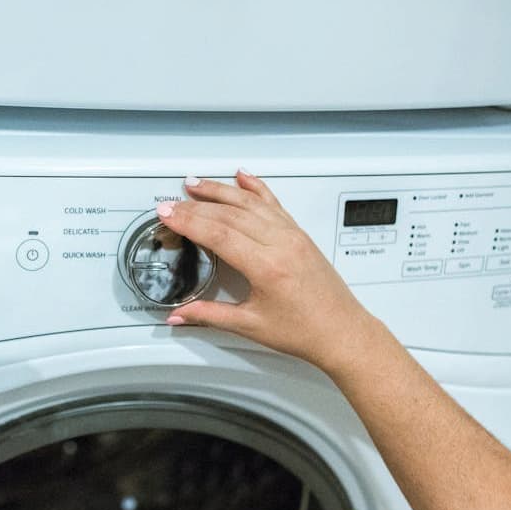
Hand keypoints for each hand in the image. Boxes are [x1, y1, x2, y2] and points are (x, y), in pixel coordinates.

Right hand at [158, 169, 383, 372]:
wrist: (342, 332)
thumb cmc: (306, 331)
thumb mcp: (251, 325)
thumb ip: (209, 315)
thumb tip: (180, 315)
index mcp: (268, 267)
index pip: (219, 234)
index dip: (189, 221)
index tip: (169, 214)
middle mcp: (282, 244)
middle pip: (231, 214)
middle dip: (196, 206)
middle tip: (172, 203)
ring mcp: (293, 235)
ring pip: (251, 203)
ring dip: (220, 190)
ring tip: (196, 184)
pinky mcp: (300, 234)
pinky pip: (274, 203)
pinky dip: (256, 187)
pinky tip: (243, 177)